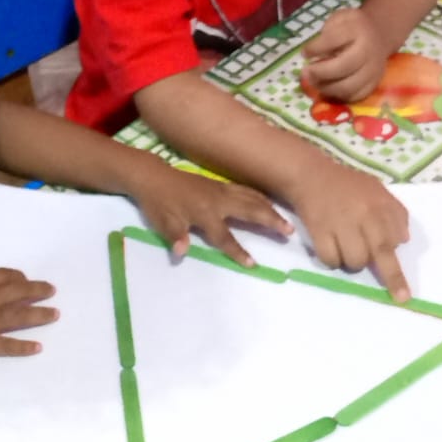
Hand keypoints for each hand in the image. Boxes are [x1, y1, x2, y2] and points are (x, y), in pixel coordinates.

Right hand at [0, 269, 57, 362]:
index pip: (2, 276)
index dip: (18, 277)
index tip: (25, 280)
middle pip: (16, 293)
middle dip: (36, 291)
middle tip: (51, 291)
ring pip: (18, 317)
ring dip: (39, 315)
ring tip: (55, 313)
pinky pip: (7, 346)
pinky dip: (23, 347)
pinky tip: (38, 347)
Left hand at [129, 163, 293, 266]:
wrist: (153, 177)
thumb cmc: (158, 203)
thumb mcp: (162, 223)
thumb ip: (174, 236)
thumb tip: (181, 251)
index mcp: (204, 213)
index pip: (224, 237)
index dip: (238, 252)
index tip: (253, 264)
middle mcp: (217, 200)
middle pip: (249, 211)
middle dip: (270, 221)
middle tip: (289, 231)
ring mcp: (220, 190)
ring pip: (251, 198)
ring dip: (270, 208)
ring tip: (286, 221)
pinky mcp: (220, 184)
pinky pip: (246, 190)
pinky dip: (260, 196)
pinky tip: (268, 202)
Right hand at [290, 158, 410, 300]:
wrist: (311, 176)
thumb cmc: (347, 185)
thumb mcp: (377, 190)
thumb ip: (394, 212)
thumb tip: (403, 240)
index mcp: (380, 204)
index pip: (396, 237)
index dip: (401, 262)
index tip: (406, 288)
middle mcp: (363, 214)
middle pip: (380, 252)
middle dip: (392, 278)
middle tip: (400, 297)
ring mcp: (341, 223)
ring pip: (355, 261)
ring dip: (353, 262)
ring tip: (347, 249)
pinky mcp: (319, 231)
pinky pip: (331, 260)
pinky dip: (332, 260)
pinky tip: (330, 248)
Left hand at [300, 8, 389, 102]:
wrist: (379, 35)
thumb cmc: (352, 27)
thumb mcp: (339, 19)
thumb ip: (327, 32)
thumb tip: (313, 52)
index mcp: (358, 30)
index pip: (333, 40)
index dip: (315, 49)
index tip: (304, 53)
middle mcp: (368, 51)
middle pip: (343, 67)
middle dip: (320, 72)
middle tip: (305, 72)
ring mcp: (373, 70)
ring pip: (348, 87)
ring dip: (326, 87)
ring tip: (313, 81)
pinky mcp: (373, 84)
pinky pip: (354, 96)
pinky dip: (337, 95)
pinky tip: (327, 87)